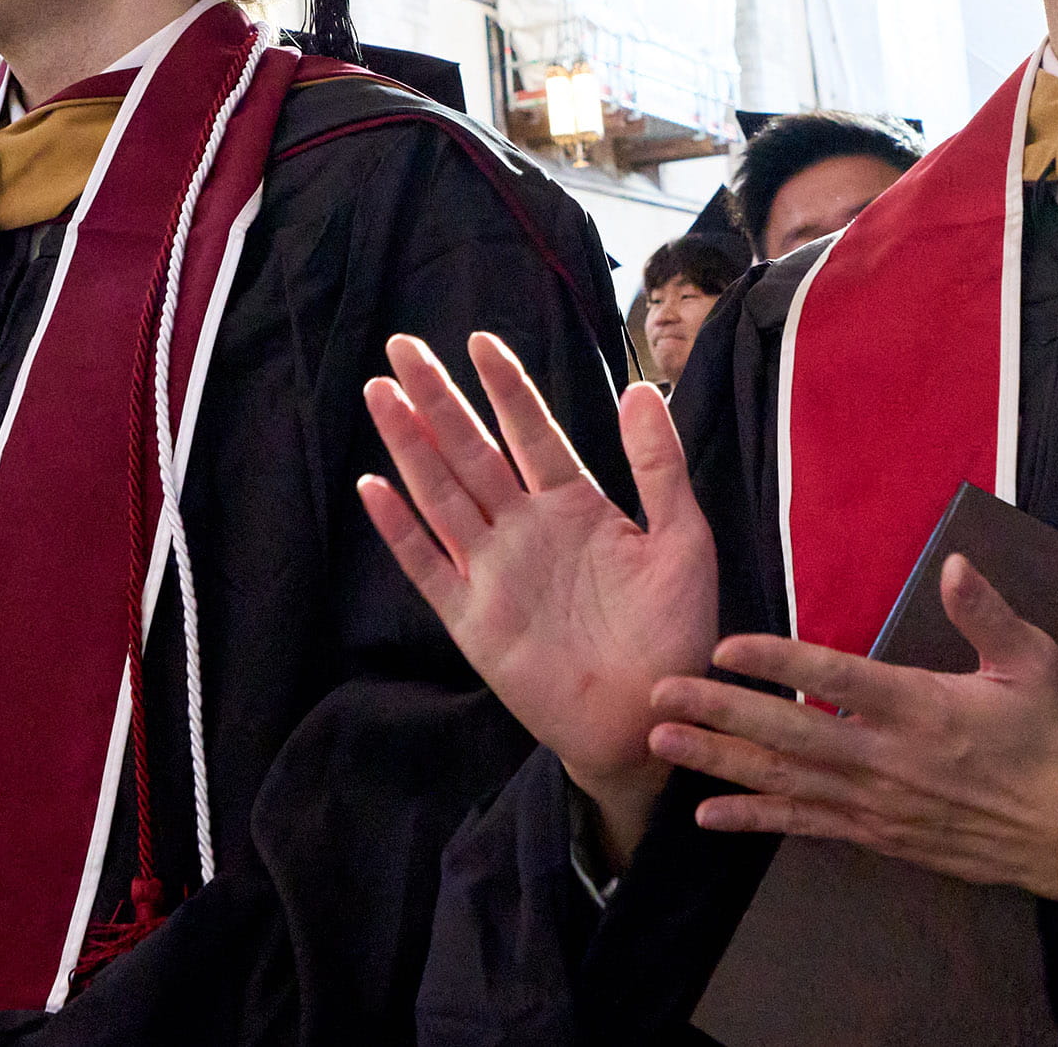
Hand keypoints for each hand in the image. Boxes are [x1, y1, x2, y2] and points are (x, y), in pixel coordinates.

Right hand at [358, 331, 715, 869]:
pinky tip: (374, 486)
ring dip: (410, 444)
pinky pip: (427, 565)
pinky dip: (399, 528)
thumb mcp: (683, 540)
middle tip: (403, 345)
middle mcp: (526, 529)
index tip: (480, 341)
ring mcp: (494, 569)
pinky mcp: (472, 616)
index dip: (506, 387)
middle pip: (472, 450)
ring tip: (381, 393)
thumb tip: (642, 389)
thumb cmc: (675, 633)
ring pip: (442, 493)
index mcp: (576, 506)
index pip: (532, 432)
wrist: (650, 717)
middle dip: (439, 398)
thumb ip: (660, 468)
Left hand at [655, 556, 1057, 899]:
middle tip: (659, 695)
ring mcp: (877, 802)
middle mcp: (888, 757)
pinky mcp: (877, 835)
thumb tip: (953, 562)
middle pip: (791, 732)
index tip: (725, 647)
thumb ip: (987, 613)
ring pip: (785, 780)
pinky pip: (806, 826)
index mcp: (922, 706)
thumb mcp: (1034, 661)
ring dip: (720, 762)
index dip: (779, 660)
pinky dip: (756, 819)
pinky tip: (708, 815)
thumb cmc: (1053, 736)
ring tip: (662, 745)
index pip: (837, 677)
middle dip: (720, 713)